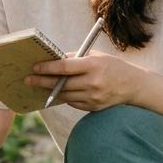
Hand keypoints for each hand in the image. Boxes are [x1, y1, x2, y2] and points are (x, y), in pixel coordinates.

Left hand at [25, 50, 143, 111]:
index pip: (64, 68)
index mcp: (93, 65)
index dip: (47, 68)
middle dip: (42, 81)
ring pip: (65, 95)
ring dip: (50, 91)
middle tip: (28, 80)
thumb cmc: (112, 66)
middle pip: (61, 83)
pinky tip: (56, 92)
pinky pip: (73, 102)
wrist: (134, 85)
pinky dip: (64, 97)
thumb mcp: (96, 56)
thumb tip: (52, 60)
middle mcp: (93, 82)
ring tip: (38, 86)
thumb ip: (75, 58)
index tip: (35, 67)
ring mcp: (93, 97)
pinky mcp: (93, 107)